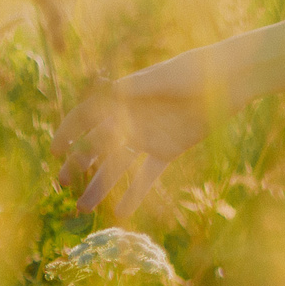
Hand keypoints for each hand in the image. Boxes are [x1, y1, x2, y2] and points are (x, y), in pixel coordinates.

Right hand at [51, 53, 231, 219]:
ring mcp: (148, 136)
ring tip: (84, 208)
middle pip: (97, 145)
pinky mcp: (168, 150)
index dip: (69, 131)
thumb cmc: (194, 71)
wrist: (229, 80)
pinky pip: (147, 175)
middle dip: (78, 164)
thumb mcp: (162, 78)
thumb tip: (103, 96)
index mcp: (124, 97)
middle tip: (63, 184)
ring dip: (100, 186)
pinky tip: (120, 214)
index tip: (55, 151)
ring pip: (117, 166)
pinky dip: (134, 193)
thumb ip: (134, 90)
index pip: (87, 116)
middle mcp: (131, 119)